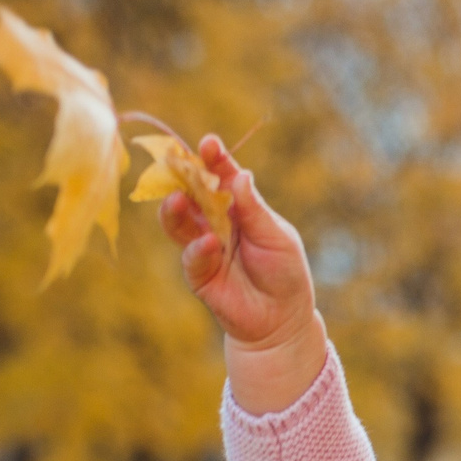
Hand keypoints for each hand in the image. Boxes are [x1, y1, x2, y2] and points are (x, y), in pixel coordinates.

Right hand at [158, 134, 325, 412]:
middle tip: (178, 162)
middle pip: (192, 192)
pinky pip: (191, 257)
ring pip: (179, 221)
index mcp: (237, 205)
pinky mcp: (198, 273)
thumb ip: (254, 210)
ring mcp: (203, 245)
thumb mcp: (277, 236)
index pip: (222, 175)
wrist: (281, 318)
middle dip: (184, 176)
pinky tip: (207, 243)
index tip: (209, 143)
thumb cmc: (284, 271)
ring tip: (178, 199)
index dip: (214, 158)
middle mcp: (215, 220)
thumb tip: (239, 176)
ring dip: (175, 209)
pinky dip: (197, 249)